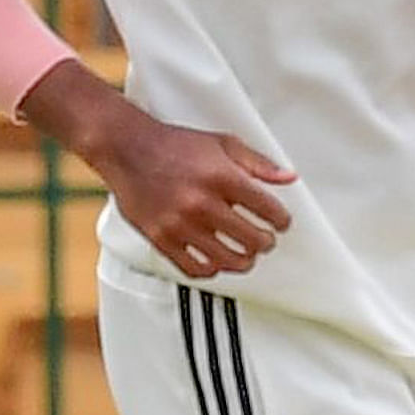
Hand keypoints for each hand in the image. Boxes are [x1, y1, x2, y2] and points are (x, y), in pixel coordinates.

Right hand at [24, 66, 294, 281]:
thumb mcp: (222, 143)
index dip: (281, 220)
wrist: (126, 148)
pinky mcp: (161, 238)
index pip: (268, 209)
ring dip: (244, 261)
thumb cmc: (174, 145)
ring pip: (227, 259)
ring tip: (246, 256)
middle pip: (251, 239)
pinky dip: (211, 270)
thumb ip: (258, 163)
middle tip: (265, 240)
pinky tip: (216, 262)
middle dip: (265, 242)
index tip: (281, 223)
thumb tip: (288, 178)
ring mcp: (180, 224)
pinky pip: (194, 268)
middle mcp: (201, 203)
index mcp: (222, 177)